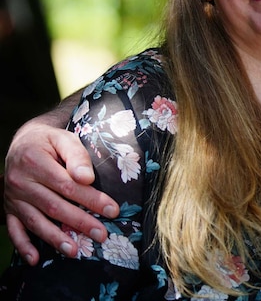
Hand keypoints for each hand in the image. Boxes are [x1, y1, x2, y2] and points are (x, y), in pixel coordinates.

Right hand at [4, 114, 119, 264]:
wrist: (22, 142)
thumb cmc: (49, 141)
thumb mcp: (63, 139)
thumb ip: (77, 156)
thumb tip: (87, 178)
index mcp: (35, 162)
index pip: (67, 186)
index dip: (91, 199)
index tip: (112, 210)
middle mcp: (21, 182)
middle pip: (54, 206)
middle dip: (80, 222)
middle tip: (101, 235)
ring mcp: (13, 198)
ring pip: (35, 221)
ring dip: (55, 238)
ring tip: (75, 251)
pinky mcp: (9, 209)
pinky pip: (14, 230)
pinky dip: (23, 246)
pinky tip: (35, 259)